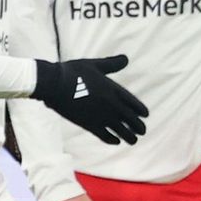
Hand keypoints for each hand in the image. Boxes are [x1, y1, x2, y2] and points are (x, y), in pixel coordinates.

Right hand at [32, 55, 149, 144]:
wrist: (55, 84)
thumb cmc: (73, 71)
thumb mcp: (94, 65)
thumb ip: (111, 64)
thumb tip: (125, 59)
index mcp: (114, 90)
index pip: (135, 104)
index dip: (142, 111)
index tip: (145, 115)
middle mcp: (112, 105)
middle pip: (131, 120)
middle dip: (139, 127)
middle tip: (142, 131)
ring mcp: (101, 116)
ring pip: (122, 131)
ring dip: (129, 137)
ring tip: (132, 140)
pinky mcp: (90, 125)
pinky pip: (106, 136)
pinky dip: (112, 140)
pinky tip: (115, 141)